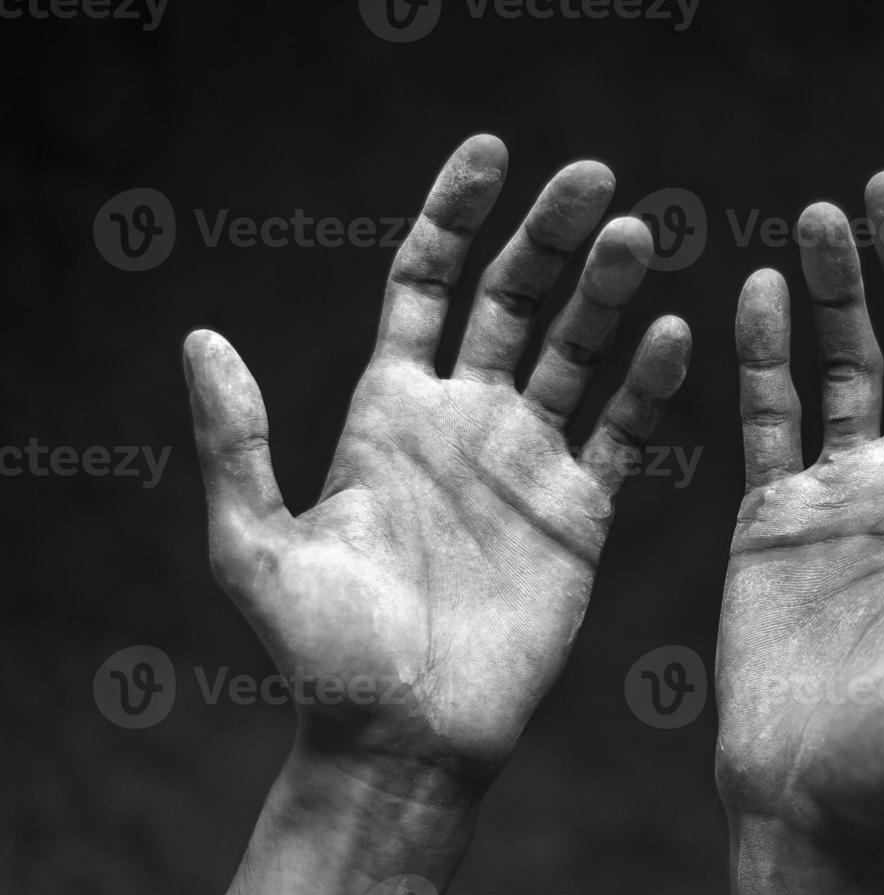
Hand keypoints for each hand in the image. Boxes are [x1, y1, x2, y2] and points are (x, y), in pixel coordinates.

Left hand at [184, 134, 689, 797]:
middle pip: (514, 301)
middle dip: (550, 236)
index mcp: (387, 412)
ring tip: (636, 234)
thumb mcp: (256, 546)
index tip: (492, 153)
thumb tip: (199, 336)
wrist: (404, 740)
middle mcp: (464, 421)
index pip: (425, 284)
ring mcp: (527, 462)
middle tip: (591, 179)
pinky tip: (673, 331)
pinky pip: (623, 431)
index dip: (454, 214)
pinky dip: (650, 382)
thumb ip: (239, 442)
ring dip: (607, 293)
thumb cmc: (323, 656)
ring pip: (578, 353)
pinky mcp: (580, 511)